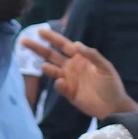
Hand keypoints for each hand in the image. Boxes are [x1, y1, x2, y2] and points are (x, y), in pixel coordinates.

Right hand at [23, 31, 137, 120]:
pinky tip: (61, 83)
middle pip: (51, 55)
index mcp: (80, 58)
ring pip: (52, 70)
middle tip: (23, 41)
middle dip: (38, 48)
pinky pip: (59, 86)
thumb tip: (76, 44)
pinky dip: (58, 84)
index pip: (64, 44)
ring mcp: (69, 80)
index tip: (40, 31)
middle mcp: (72, 67)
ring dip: (46, 67)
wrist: (114, 107)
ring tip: (44, 66)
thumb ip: (92, 55)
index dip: (52, 38)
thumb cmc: (112, 85)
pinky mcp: (69, 93)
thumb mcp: (105, 68)